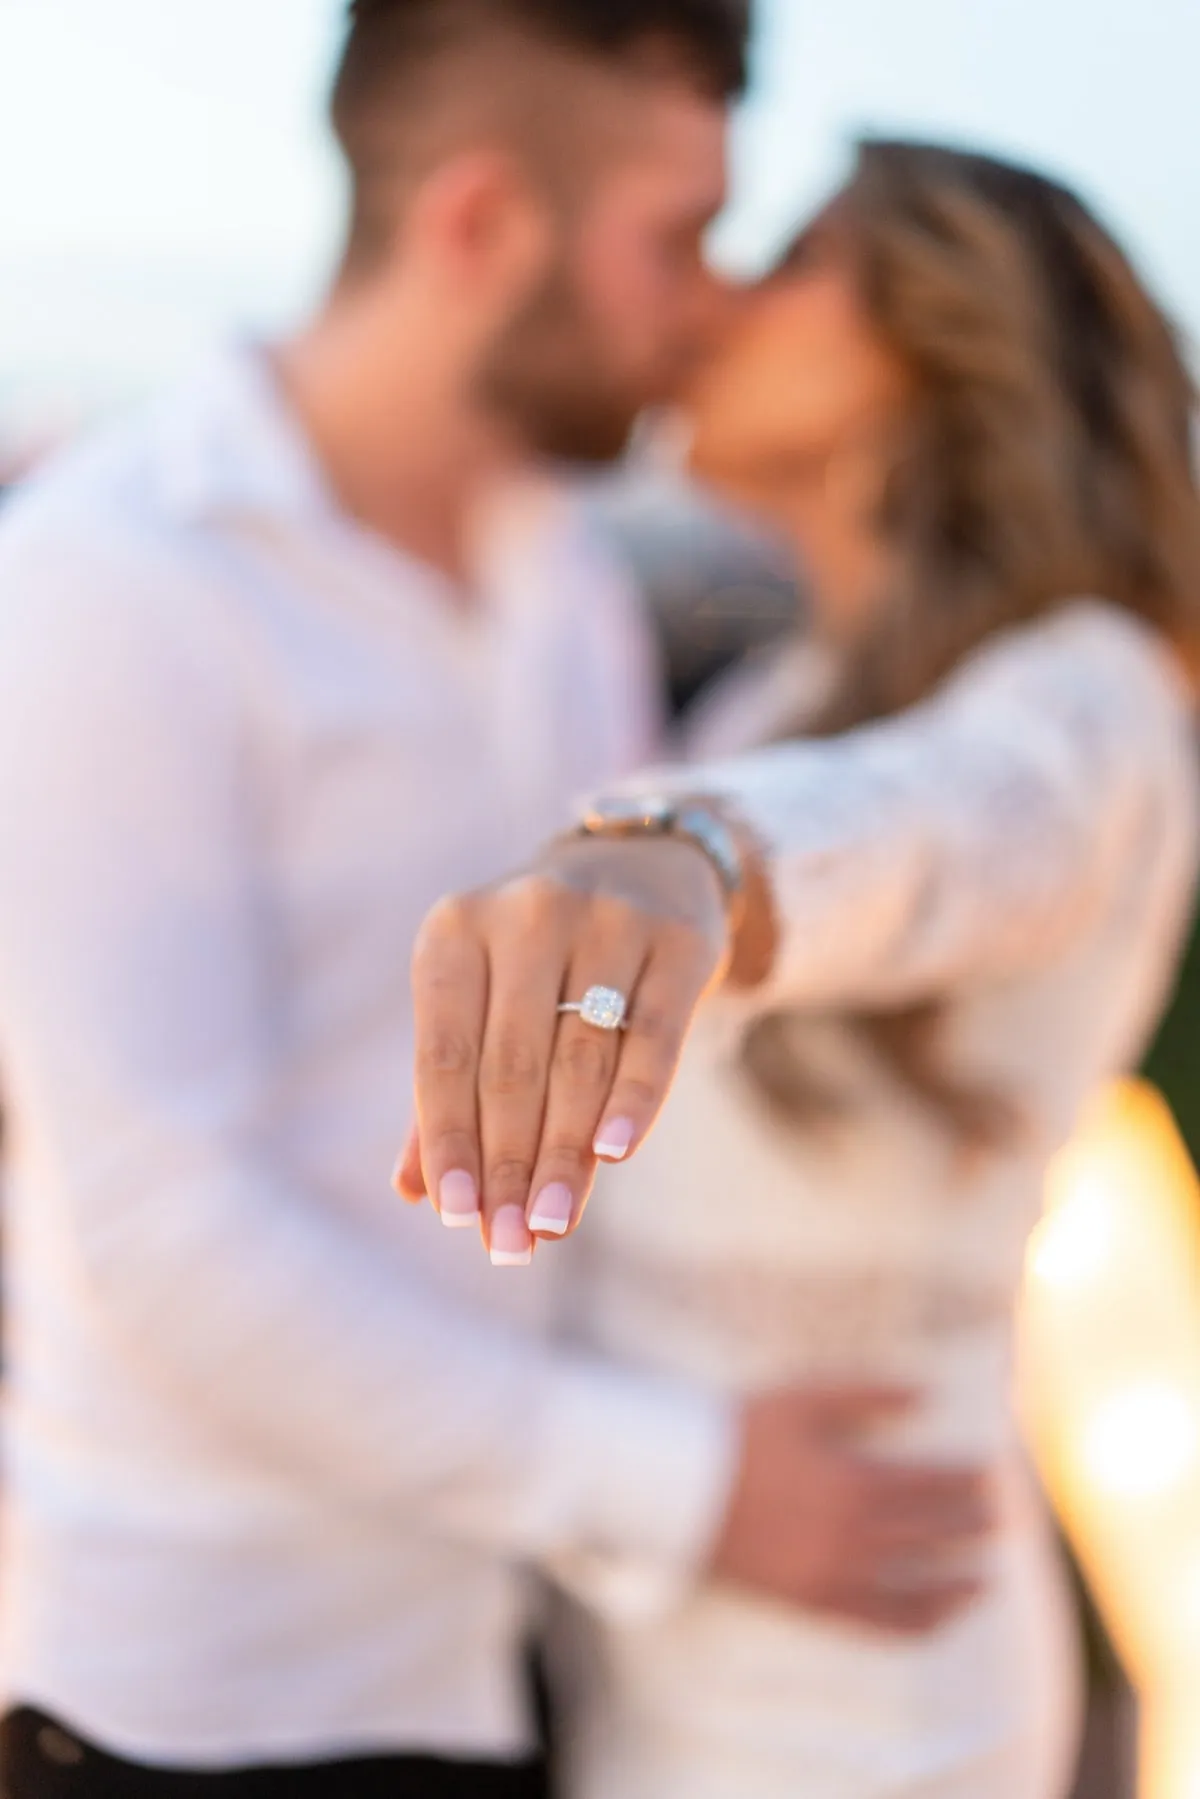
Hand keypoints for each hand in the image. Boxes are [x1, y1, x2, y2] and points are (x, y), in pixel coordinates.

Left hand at [397, 834, 730, 1261]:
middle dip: (509, 1162)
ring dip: (565, 1152)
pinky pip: (654, 1035)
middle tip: (511, 1241)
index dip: (448, 1138)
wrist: (643, 868)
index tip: (453, 1214)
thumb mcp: (481, 1001)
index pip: (445, 1054)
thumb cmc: (538, 962)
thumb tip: (414, 1190)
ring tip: (554, 1222)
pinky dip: (634, 1099)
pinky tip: (614, 1155)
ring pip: (581, 1058)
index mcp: (457, 931)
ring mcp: (608, 920)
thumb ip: (448, 1089)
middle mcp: (527, 914)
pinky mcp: (678, 941)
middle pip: (513, 1065)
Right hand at [711, 1388, 997, 1634]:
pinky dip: (919, 1623)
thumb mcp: (801, 1398)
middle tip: (1004, 1520)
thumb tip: (926, 1393)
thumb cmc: (737, 1431)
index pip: (929, 1485)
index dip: (966, 1482)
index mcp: (852, 1481)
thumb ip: (866, 1394)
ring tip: (989, 1576)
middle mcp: (852, 1535)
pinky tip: (940, 1616)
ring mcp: (833, 1575)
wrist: (675, 1489)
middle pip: (928, 1533)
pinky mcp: (812, 1603)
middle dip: (971, 1525)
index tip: (994, 1477)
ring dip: (957, 1581)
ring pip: (914, 1584)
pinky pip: (879, 1624)